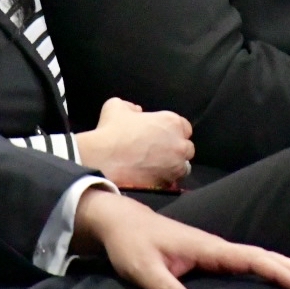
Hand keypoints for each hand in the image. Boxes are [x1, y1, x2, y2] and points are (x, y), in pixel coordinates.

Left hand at [71, 189, 289, 288]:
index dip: (278, 273)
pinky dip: (271, 270)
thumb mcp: (143, 270)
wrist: (121, 223)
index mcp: (207, 247)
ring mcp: (216, 251)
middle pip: (266, 257)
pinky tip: (282, 281)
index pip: (251, 259)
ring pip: (261, 258)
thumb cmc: (131, 245)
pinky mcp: (211, 256)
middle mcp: (217, 247)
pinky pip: (249, 263)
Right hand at [74, 98, 193, 188]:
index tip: (162, 135)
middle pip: (187, 148)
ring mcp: (174, 165)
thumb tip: (136, 112)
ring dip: (174, 166)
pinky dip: (164, 179)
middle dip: (176, 149)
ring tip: (158, 167)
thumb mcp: (117, 106)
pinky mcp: (166, 182)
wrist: (102, 157)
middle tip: (160, 151)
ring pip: (183, 167)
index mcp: (171, 122)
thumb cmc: (111, 129)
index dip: (173, 131)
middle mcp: (179, 143)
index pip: (185, 127)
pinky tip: (152, 177)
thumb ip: (131, 107)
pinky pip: (171, 182)